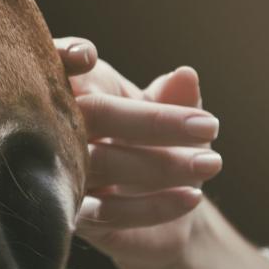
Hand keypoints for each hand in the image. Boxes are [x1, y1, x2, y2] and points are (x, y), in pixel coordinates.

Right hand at [54, 38, 222, 268]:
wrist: (161, 209)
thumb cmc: (156, 145)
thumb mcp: (170, 115)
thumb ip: (176, 96)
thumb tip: (185, 75)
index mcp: (76, 89)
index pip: (60, 63)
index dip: (66, 53)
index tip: (90, 56)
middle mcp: (58, 128)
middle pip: (95, 114)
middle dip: (154, 121)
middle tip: (210, 127)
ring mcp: (60, 172)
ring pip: (104, 163)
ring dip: (162, 165)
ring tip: (210, 162)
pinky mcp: (73, 215)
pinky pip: (108, 211)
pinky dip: (153, 206)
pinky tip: (191, 197)